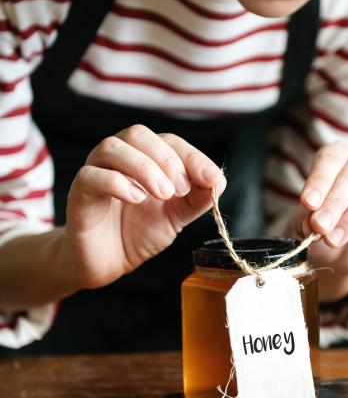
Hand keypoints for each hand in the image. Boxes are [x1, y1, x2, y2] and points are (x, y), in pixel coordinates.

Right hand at [59, 125, 225, 290]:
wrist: (107, 263)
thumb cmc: (138, 232)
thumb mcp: (176, 216)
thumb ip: (197, 198)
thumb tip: (218, 181)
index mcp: (145, 157)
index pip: (169, 141)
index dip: (192, 157)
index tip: (210, 179)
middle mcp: (119, 157)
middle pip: (138, 134)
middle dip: (166, 159)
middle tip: (180, 190)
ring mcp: (96, 171)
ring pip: (112, 147)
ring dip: (144, 167)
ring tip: (163, 194)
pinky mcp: (79, 193)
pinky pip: (91, 175)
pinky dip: (117, 182)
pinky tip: (136, 198)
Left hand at [293, 141, 347, 276]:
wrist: (342, 254)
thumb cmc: (323, 229)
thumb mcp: (307, 224)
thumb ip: (307, 219)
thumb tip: (315, 222)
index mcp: (338, 156)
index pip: (330, 159)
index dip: (319, 181)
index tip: (309, 203)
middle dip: (335, 203)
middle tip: (320, 227)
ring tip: (334, 239)